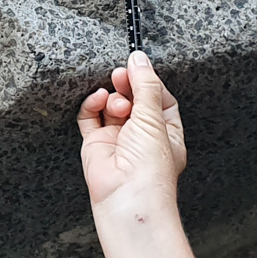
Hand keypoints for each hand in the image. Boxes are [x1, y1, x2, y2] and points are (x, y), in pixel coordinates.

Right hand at [77, 51, 186, 212]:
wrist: (127, 198)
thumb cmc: (150, 169)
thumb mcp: (154, 118)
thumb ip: (146, 85)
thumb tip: (140, 59)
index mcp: (166, 132)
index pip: (159, 98)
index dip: (149, 81)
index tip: (139, 67)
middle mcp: (142, 135)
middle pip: (134, 98)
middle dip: (128, 85)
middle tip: (122, 75)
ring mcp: (118, 139)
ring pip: (112, 105)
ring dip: (113, 96)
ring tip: (117, 99)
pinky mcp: (96, 143)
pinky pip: (90, 116)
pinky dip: (92, 104)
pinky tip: (98, 99)